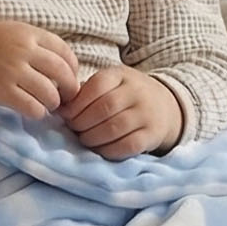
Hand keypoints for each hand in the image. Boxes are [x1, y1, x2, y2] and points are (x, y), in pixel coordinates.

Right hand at [0, 21, 80, 119]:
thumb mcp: (11, 32)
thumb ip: (36, 43)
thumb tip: (62, 65)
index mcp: (28, 34)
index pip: (65, 52)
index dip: (72, 68)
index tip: (69, 77)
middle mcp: (24, 51)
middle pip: (62, 73)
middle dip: (69, 89)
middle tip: (65, 97)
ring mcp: (13, 72)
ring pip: (50, 94)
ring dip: (53, 103)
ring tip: (47, 104)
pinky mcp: (3, 91)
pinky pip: (32, 107)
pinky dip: (38, 112)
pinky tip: (34, 111)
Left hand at [61, 66, 182, 157]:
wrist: (165, 106)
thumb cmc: (126, 96)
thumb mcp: (110, 83)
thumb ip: (86, 92)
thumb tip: (60, 108)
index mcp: (121, 75)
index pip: (96, 86)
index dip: (76, 104)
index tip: (66, 115)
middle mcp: (137, 92)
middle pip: (104, 108)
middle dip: (81, 123)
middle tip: (73, 129)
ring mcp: (146, 114)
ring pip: (114, 128)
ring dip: (92, 138)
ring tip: (84, 139)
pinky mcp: (152, 135)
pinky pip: (127, 145)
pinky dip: (108, 150)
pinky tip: (100, 149)